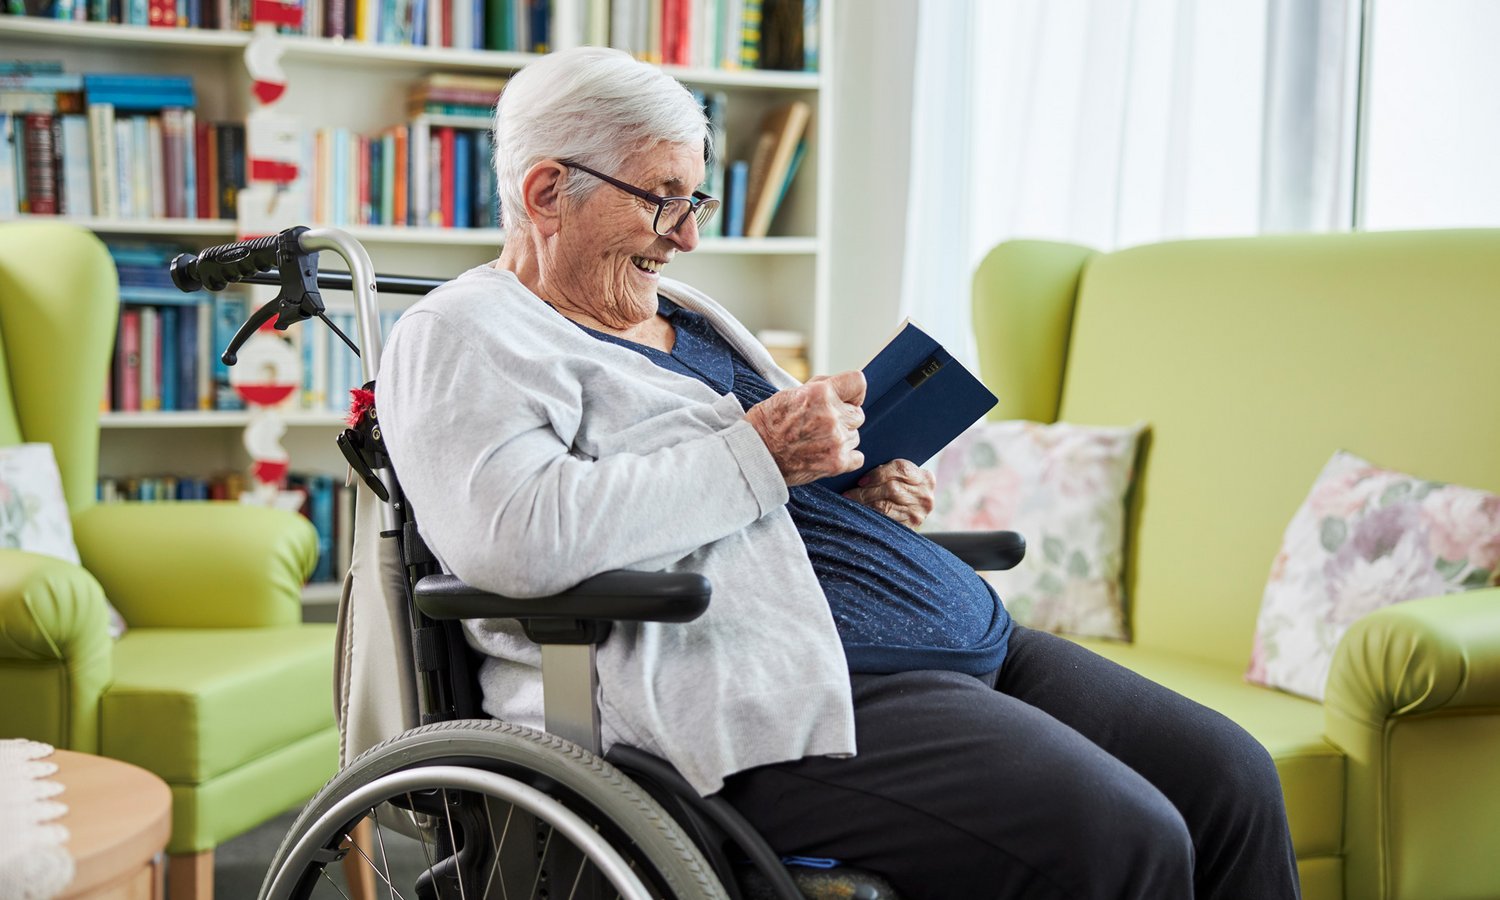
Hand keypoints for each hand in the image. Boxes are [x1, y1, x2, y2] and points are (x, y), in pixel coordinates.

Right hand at [744, 370, 866, 486]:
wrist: (754, 453)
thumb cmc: (768, 422)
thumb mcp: (791, 393)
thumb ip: (820, 389)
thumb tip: (841, 389)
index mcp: (821, 393)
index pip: (858, 383)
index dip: (852, 392)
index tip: (845, 400)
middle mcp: (832, 415)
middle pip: (858, 414)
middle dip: (843, 418)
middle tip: (821, 425)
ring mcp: (836, 440)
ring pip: (855, 436)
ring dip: (841, 438)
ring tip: (817, 441)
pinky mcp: (837, 462)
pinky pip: (857, 457)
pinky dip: (846, 457)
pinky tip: (827, 454)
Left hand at [842, 459, 934, 527]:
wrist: (915, 509)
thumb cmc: (903, 487)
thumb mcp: (903, 477)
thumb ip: (889, 471)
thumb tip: (858, 470)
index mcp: (925, 478)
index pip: (901, 469)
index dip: (878, 474)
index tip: (860, 480)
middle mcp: (925, 496)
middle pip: (891, 489)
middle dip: (866, 492)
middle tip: (847, 495)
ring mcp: (918, 513)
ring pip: (886, 507)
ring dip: (864, 505)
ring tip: (849, 504)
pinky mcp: (910, 527)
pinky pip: (885, 521)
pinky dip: (870, 517)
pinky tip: (859, 515)